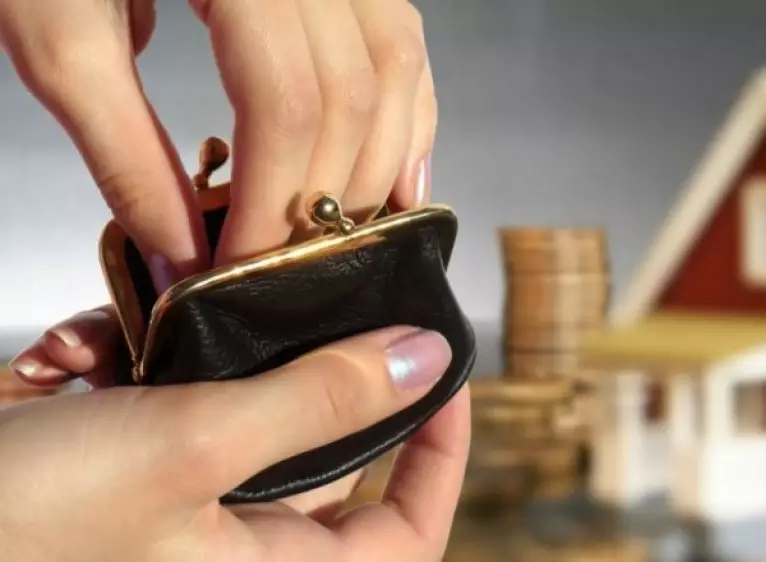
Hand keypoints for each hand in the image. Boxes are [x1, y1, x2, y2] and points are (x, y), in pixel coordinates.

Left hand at [0, 0, 436, 289]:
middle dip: (325, 197)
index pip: (283, 101)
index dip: (273, 200)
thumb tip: (182, 253)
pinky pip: (401, 37)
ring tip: (350, 236)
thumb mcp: (58, 37)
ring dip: (379, 163)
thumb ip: (121, 149)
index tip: (241, 267)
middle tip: (287, 265)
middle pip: (351, 93)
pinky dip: (409, 110)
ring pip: (394, 67)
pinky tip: (401, 171)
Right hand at [2, 320, 468, 561]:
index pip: (406, 531)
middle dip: (303, 367)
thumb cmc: (21, 524)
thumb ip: (319, 402)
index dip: (442, 455)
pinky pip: (164, 401)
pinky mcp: (123, 468)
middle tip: (297, 296)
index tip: (446, 373)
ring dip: (196, 355)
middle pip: (325, 449)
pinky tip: (70, 351)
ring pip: (237, 407)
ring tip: (139, 327)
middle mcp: (234, 547)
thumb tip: (425, 359)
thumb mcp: (193, 447)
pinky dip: (128, 360)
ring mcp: (177, 507)